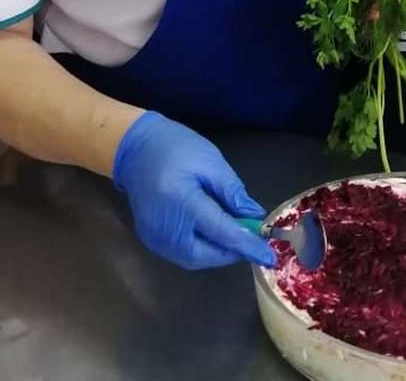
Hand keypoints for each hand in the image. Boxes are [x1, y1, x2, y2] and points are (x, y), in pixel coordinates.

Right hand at [113, 111, 275, 269]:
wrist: (135, 149)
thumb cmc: (175, 148)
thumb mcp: (210, 161)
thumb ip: (232, 191)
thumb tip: (254, 216)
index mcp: (183, 204)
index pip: (223, 233)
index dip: (248, 246)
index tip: (270, 258)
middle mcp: (166, 229)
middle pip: (206, 254)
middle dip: (232, 253)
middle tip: (252, 241)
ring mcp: (155, 238)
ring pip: (193, 259)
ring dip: (218, 254)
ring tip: (236, 238)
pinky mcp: (150, 239)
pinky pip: (181, 254)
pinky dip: (202, 250)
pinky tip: (214, 236)